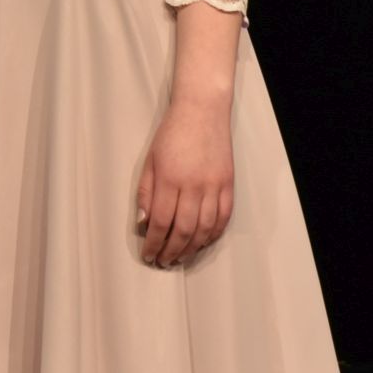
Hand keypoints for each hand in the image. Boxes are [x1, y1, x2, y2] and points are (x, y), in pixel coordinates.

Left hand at [137, 97, 233, 268]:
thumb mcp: (150, 160)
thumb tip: (144, 222)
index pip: (161, 221)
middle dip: (172, 251)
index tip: (149, 255)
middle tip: (164, 262)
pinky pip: (224, 217)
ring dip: (192, 248)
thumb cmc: (172, 134)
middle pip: (184, 229)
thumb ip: (146, 192)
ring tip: (181, 257)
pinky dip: (214, 234)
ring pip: (205, 228)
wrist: (202, 111)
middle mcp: (193, 185)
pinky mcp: (228, 183)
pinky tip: (203, 242)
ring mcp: (213, 185)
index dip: (154, 243)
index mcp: (170, 179)